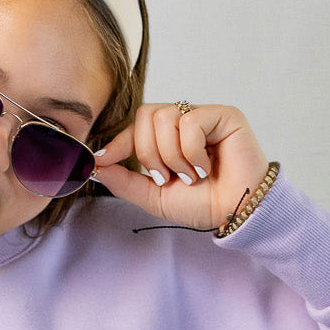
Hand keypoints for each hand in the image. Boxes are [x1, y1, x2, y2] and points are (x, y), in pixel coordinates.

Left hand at [91, 103, 269, 231]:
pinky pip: (191, 122)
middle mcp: (184, 122)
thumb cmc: (201, 205)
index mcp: (167, 138)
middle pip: (146, 116)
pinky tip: (207, 167)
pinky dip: (192, 151)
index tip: (103, 159)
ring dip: (172, 156)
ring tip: (190, 175)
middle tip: (166, 177)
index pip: (135, 125)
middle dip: (148, 152)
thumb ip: (124, 180)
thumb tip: (95, 164)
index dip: (119, 142)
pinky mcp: (225, 115)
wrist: (234, 214)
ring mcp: (204, 116)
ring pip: (166, 118)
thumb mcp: (153, 196)